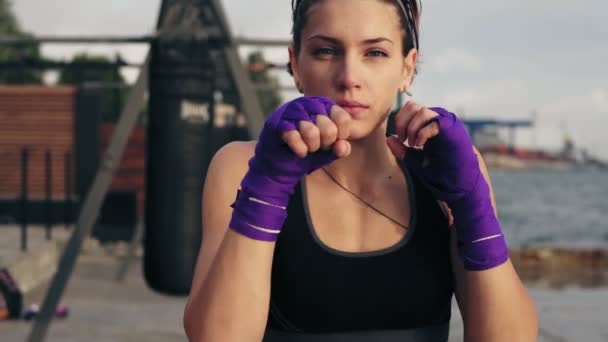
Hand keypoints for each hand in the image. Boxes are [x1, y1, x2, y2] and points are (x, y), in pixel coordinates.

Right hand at [230, 96, 349, 240]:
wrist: (282, 165)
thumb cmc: (309, 152)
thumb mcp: (330, 152)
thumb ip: (341, 148)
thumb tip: (342, 145)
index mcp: (324, 105)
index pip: (343, 118)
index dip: (341, 136)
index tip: (332, 142)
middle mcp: (307, 103)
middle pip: (328, 127)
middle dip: (325, 144)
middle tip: (317, 147)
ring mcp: (290, 110)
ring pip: (311, 131)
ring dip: (311, 147)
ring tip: (308, 148)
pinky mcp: (276, 122)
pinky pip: (293, 136)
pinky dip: (299, 150)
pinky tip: (298, 151)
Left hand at [390, 104, 507, 269]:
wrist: (464, 194)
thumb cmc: (444, 181)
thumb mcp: (418, 164)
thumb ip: (405, 151)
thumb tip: (390, 139)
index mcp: (432, 130)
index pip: (412, 109)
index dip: (401, 120)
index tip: (400, 138)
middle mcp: (442, 126)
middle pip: (415, 106)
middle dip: (404, 121)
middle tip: (405, 140)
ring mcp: (450, 129)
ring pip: (425, 110)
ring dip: (413, 126)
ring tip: (413, 143)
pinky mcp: (455, 135)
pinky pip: (435, 121)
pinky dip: (423, 131)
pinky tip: (419, 144)